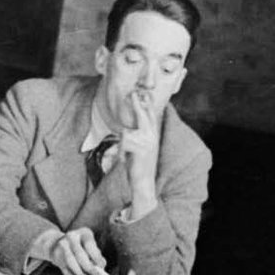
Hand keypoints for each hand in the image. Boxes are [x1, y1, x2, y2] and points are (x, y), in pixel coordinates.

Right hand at [47, 227, 107, 274]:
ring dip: (79, 272)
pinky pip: (65, 269)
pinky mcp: (56, 256)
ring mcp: (62, 246)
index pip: (89, 245)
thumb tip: (101, 266)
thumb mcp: (90, 246)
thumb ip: (97, 254)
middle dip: (88, 266)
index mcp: (83, 233)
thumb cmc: (80, 246)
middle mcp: (71, 237)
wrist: (56, 243)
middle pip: (79, 254)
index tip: (100, 266)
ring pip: (71, 261)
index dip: (96, 257)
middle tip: (94, 273)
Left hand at [119, 91, 160, 214]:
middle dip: (137, 104)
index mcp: (153, 135)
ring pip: (126, 133)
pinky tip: (125, 159)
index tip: (141, 93)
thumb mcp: (140, 148)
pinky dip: (120, 152)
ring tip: (126, 156)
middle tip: (132, 93)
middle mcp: (153, 136)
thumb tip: (128, 127)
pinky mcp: (141, 148)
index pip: (150, 116)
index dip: (145, 104)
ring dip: (122, 146)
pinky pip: (123, 143)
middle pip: (143, 116)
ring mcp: (148, 142)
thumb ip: (138, 136)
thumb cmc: (138, 165)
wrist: (143, 181)